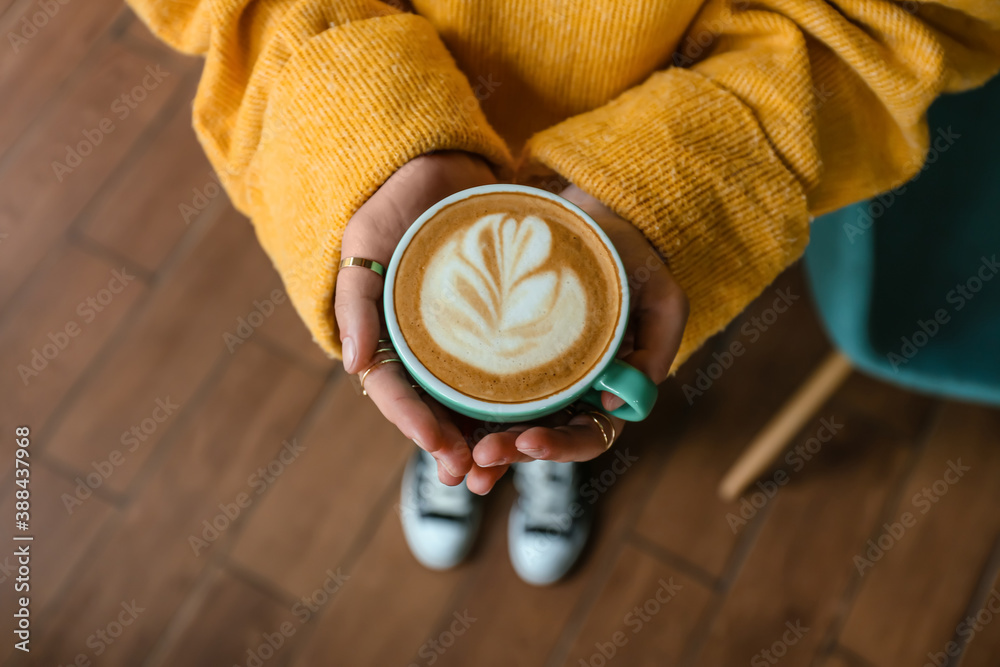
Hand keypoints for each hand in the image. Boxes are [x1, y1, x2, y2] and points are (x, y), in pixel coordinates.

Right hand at [335, 151, 496, 484]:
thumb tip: (350, 366)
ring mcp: (463, 336)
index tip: (440, 449)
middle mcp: (425, 345)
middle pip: (436, 407)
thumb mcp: (364, 243)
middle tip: (477, 474)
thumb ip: (355, 301)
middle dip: (454, 445)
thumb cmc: (394, 203)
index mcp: (388, 336)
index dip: (415, 424)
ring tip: (506, 461)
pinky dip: (518, 396)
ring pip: (473, 397)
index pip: (397, 392)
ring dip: (486, 433)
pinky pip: (508, 365)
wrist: (439, 161)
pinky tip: (538, 417)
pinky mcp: (499, 320)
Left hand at [466, 185, 688, 493]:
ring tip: (459, 459)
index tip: (531, 441)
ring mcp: (531, 381)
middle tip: (481, 457)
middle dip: (511, 453)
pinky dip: (463, 415)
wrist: (594, 224)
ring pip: (506, 425)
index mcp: (604, 392)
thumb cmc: (632, 262)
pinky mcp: (500, 361)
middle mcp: (566, 395)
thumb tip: (614, 401)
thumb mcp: (661, 300)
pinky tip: (441, 426)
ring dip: (482, 447)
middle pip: (539, 439)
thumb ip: (656, 350)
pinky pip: (480, 394)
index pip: (586, 436)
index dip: (561, 447)